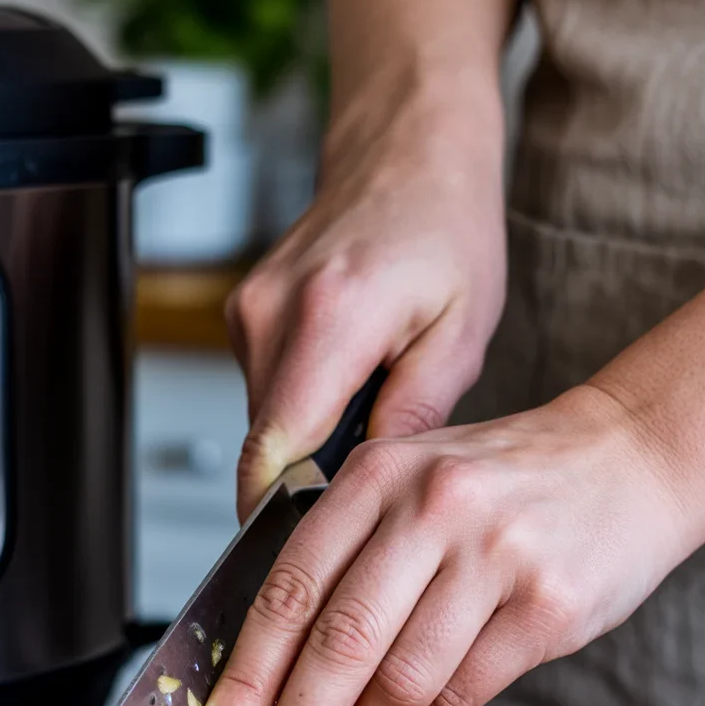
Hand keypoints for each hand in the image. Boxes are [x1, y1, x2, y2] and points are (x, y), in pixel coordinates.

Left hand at [193, 384, 689, 705]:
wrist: (624, 459)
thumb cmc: (498, 485)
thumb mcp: (407, 484)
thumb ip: (344, 562)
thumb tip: (273, 677)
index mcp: (376, 476)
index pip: (288, 591)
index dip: (245, 676)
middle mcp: (430, 507)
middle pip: (338, 644)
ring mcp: (493, 554)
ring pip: (402, 678)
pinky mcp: (547, 604)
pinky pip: (463, 692)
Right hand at [228, 74, 506, 520]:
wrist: (405, 151)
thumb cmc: (444, 228)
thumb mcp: (459, 333)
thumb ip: (411, 416)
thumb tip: (365, 486)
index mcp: (329, 318)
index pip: (273, 449)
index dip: (277, 513)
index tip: (294, 554)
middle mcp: (271, 314)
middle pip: (265, 444)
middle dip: (308, 478)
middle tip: (367, 482)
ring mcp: (249, 311)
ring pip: (264, 420)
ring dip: (308, 437)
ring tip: (369, 405)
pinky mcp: (245, 314)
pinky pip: (266, 390)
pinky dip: (302, 404)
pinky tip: (347, 377)